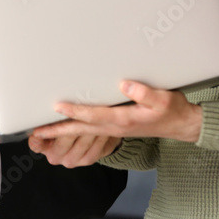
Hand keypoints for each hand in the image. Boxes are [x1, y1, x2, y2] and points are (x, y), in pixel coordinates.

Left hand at [28, 81, 202, 165]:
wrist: (181, 125)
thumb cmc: (172, 111)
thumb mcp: (164, 98)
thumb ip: (145, 92)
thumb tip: (124, 84)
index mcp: (123, 119)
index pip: (93, 115)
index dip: (74, 111)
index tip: (56, 107)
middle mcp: (115, 127)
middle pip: (81, 130)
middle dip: (57, 131)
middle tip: (36, 132)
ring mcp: (114, 130)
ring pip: (83, 132)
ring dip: (62, 133)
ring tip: (43, 132)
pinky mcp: (115, 128)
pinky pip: (90, 133)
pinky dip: (74, 132)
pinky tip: (66, 128)